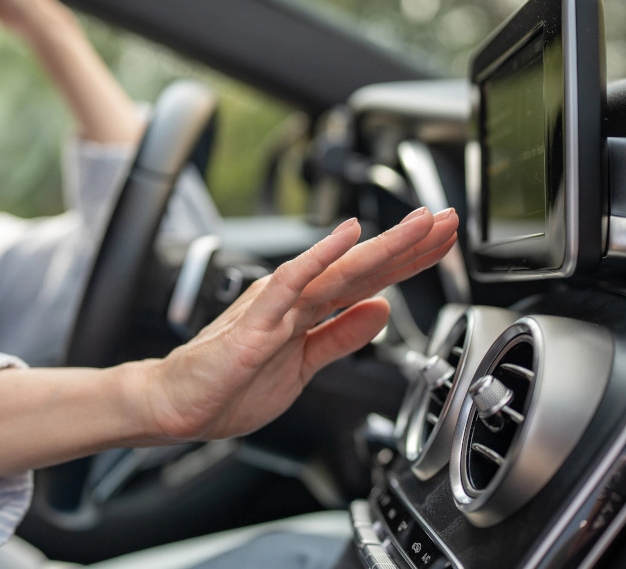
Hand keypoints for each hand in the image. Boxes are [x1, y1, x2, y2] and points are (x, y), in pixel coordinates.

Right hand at [141, 207, 458, 441]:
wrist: (178, 407)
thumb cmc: (230, 387)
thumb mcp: (305, 366)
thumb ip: (341, 337)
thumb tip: (381, 311)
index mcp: (306, 311)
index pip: (367, 280)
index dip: (408, 261)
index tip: (444, 241)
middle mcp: (294, 300)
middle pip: (361, 267)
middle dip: (408, 245)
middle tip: (447, 219)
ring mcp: (275, 308)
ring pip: (336, 269)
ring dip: (380, 246)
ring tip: (417, 225)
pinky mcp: (255, 323)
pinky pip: (291, 284)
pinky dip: (318, 258)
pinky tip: (345, 237)